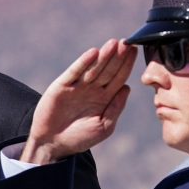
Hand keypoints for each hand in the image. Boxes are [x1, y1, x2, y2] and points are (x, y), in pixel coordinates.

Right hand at [21, 39, 137, 163]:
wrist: (53, 145)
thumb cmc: (79, 138)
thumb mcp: (103, 127)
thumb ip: (115, 108)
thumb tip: (127, 88)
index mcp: (104, 98)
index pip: (118, 77)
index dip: (126, 65)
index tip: (135, 51)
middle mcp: (92, 89)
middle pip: (108, 69)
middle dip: (117, 57)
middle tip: (127, 43)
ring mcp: (77, 86)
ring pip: (93, 68)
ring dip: (103, 56)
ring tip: (114, 44)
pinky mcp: (61, 86)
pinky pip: (74, 72)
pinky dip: (83, 63)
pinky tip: (92, 53)